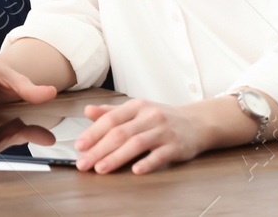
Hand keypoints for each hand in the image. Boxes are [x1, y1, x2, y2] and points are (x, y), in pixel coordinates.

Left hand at [75, 98, 208, 173]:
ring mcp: (164, 131)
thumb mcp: (136, 110)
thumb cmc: (161, 118)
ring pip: (136, 144)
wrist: (197, 122)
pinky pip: (160, 155)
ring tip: (100, 169)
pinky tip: (135, 171)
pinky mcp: (177, 146)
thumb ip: (111, 112)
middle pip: (120, 133)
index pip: (110, 119)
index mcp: (136, 106)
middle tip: (83, 163)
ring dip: (116, 157)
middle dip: (99, 149)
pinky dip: (147, 163)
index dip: (93, 133)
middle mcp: (149, 116)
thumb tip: (87, 111)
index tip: (79, 146)